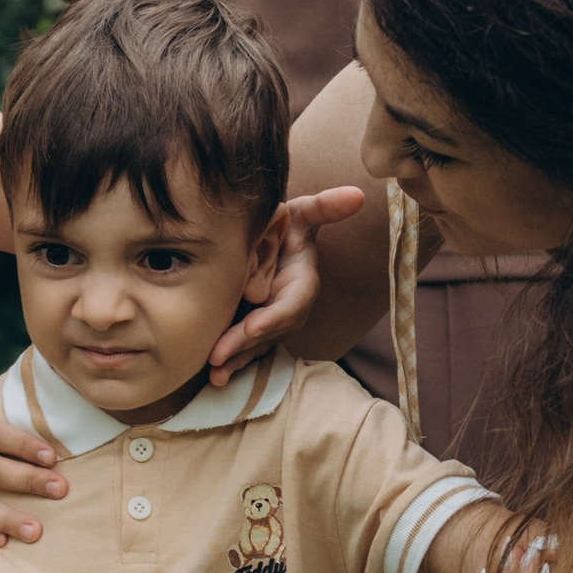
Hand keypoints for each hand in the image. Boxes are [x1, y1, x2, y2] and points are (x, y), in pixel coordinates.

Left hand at [208, 185, 369, 379]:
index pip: (292, 304)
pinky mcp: (253, 329)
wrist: (269, 240)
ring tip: (216, 374)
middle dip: (245, 344)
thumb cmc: (285, 224)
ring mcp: (271, 322)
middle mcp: (288, 308)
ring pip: (255, 345)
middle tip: (219, 355)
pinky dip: (231, 362)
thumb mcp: (303, 213)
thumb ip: (325, 207)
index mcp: (301, 283)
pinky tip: (215, 377)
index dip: (275, 317)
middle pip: (269, 331)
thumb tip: (358, 195)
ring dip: (237, 360)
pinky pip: (245, 349)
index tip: (255, 327)